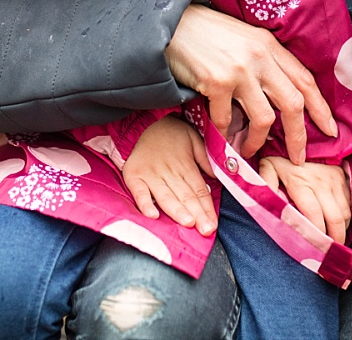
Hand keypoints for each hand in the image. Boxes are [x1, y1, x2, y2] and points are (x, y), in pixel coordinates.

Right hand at [123, 115, 216, 235]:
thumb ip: (205, 159)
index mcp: (185, 165)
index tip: (214, 224)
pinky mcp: (134, 176)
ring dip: (177, 210)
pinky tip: (153, 215)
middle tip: (206, 230)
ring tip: (188, 223)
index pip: (199, 190)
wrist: (143, 122)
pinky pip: (139, 192)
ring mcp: (150, 175)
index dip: (207, 208)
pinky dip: (145, 204)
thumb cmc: (171, 134)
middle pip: (185, 196)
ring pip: (166, 196)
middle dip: (197, 214)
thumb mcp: (194, 139)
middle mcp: (169, 171)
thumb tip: (217, 177)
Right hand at [165, 4, 336, 163]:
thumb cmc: (206, 34)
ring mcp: (239, 70)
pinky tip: (222, 136)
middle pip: (293, 102)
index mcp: (269, 45)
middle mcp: (260, 56)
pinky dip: (226, 133)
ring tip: (250, 149)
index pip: (305, 79)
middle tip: (298, 156)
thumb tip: (278, 97)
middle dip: (298, 135)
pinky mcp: (217, 82)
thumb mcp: (243, 39)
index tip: (329, 128)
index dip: (320, 107)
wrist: (171, 25)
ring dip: (258, 140)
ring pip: (265, 117)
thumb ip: (263, 62)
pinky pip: (228, 119)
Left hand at [258, 157, 350, 243]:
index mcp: (301, 184)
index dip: (318, 235)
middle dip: (335, 239)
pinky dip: (347, 216)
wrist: (301, 131)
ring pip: (346, 213)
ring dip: (342, 229)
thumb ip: (266, 186)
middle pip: (335, 219)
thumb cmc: (281, 154)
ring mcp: (334, 180)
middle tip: (331, 251)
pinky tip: (339, 223)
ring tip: (335, 239)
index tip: (317, 249)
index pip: (314, 216)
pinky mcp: (342, 176)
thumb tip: (264, 204)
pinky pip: (350, 202)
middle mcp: (321, 183)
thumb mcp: (267, 167)